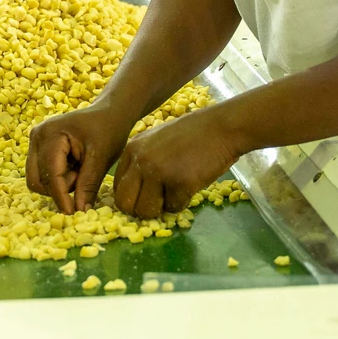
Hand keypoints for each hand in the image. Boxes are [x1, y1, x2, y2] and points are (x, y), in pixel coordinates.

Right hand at [26, 103, 134, 213]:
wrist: (109, 113)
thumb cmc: (108, 130)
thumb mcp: (101, 159)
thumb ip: (88, 185)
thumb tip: (80, 212)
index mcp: (50, 135)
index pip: (50, 174)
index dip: (60, 197)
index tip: (72, 214)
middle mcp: (37, 137)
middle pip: (37, 180)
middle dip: (60, 188)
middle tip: (83, 178)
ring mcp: (35, 142)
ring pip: (38, 179)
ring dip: (60, 184)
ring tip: (81, 171)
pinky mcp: (39, 148)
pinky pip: (42, 174)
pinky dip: (59, 178)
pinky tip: (75, 167)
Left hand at [109, 107, 244, 218]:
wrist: (220, 128)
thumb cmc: (191, 136)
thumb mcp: (155, 142)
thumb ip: (142, 163)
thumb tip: (134, 196)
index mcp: (132, 150)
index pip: (118, 188)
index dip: (131, 199)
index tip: (145, 199)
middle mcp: (141, 161)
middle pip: (126, 204)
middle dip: (141, 210)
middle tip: (158, 205)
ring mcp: (159, 172)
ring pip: (147, 210)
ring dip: (162, 208)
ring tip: (176, 192)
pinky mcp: (180, 182)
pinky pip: (174, 208)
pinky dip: (183, 202)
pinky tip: (191, 186)